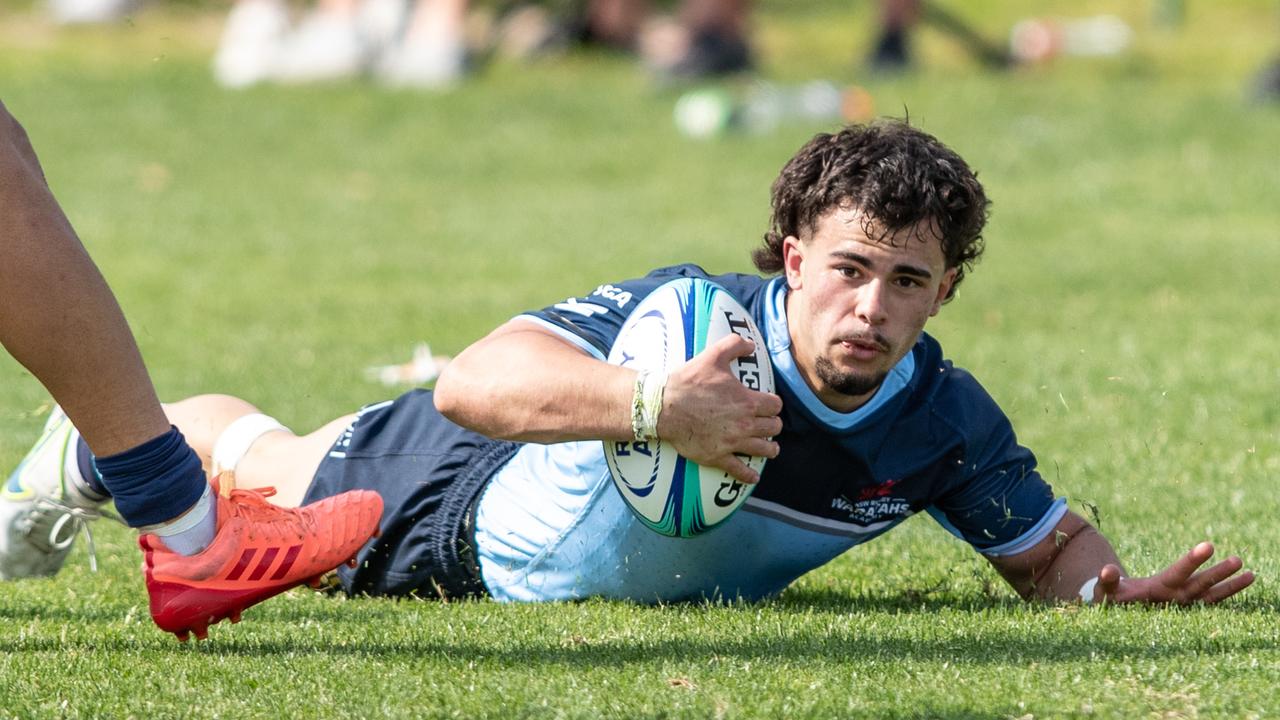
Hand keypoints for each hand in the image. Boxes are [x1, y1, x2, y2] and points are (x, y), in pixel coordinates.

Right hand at [657, 334, 782, 484]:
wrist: (664, 406)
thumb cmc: (689, 381)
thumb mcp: (713, 356)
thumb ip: (735, 345)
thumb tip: (751, 343)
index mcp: (748, 401)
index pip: (775, 406)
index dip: (773, 404)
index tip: (768, 405)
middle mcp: (745, 424)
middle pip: (773, 428)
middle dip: (772, 425)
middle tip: (767, 424)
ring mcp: (732, 443)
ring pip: (764, 450)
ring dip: (769, 448)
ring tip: (770, 448)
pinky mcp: (718, 456)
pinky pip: (739, 471)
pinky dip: (749, 475)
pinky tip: (754, 477)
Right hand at [1089, 542, 1254, 604]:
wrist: (1120, 615)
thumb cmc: (1112, 599)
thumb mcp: (1106, 591)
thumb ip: (1107, 581)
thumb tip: (1107, 570)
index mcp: (1157, 592)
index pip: (1179, 573)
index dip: (1193, 560)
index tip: (1209, 545)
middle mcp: (1175, 599)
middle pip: (1201, 585)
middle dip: (1219, 573)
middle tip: (1238, 560)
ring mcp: (1184, 603)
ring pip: (1212, 595)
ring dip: (1231, 586)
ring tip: (1252, 575)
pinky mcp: (1189, 604)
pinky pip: (1212, 600)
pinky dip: (1228, 592)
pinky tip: (1243, 582)